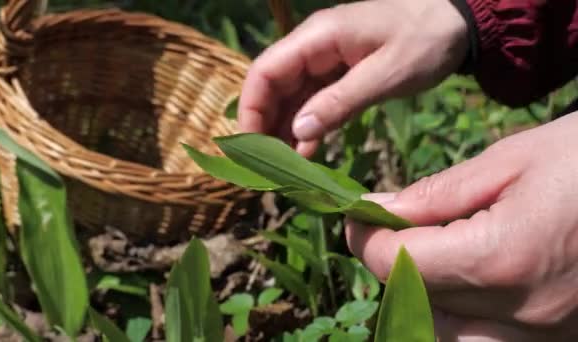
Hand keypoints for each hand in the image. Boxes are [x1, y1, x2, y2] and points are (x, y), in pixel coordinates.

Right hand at [238, 0, 467, 155]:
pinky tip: (306, 152)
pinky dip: (307, 126)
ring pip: (289, 96)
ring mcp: (324, 60)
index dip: (251, 109)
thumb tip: (297, 132)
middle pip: (272, 86)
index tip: (251, 147)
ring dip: (283, 130)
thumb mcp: (386, 75)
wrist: (456, 24)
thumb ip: (340, 103)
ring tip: (282, 167)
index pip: (265, 71)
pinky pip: (312, 101)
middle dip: (265, 125)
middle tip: (266, 166)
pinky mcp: (338, 74)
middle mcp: (313, 47)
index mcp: (318, 38)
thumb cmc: (425, 42)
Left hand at [346, 113, 577, 340]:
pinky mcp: (561, 338)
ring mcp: (546, 334)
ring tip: (433, 255)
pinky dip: (462, 319)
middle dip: (390, 263)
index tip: (361, 212)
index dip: (365, 236)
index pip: (394, 263)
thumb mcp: (509, 160)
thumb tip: (377, 210)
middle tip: (394, 228)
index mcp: (502, 257)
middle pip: (414, 302)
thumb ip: (436, 194)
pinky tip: (469, 282)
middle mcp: (522, 312)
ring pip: (446, 336)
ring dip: (422, 298)